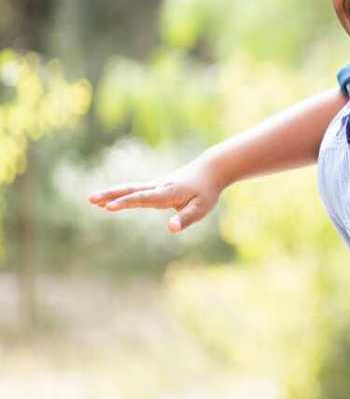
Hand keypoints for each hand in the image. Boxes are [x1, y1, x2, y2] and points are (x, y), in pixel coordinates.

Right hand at [87, 157, 225, 233]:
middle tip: (91, 199)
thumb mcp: (201, 209)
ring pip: (131, 188)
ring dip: (112, 193)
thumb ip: (185, 219)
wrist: (210, 170)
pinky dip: (121, 194)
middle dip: (111, 195)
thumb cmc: (207, 191)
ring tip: (92, 199)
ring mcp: (156, 185)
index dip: (126, 203)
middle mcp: (159, 187)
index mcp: (167, 193)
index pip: (143, 199)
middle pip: (131, 190)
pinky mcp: (157, 186)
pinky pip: (136, 190)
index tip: (109, 207)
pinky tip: (110, 199)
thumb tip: (171, 229)